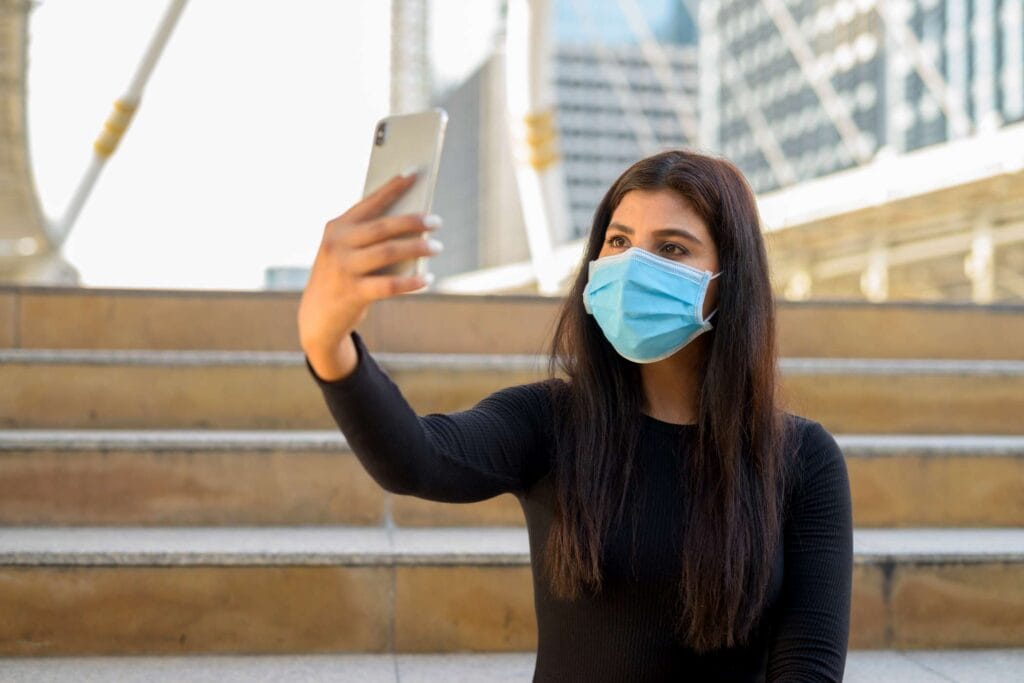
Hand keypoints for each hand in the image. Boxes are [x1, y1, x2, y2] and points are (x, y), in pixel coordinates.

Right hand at [298, 171, 442, 380]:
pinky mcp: (352, 293)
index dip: (393, 187)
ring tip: (437, 247)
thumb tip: (413, 227)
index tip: (415, 174)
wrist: (317, 317)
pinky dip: (411, 282)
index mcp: (336, 227)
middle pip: (383, 227)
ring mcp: (343, 268)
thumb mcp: (347, 252)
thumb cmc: (342, 277)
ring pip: (389, 252)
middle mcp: (337, 244)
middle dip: (413, 221)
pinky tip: (427, 279)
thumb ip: (371, 238)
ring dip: (418, 248)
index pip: (370, 202)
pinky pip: (389, 285)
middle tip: (436, 221)